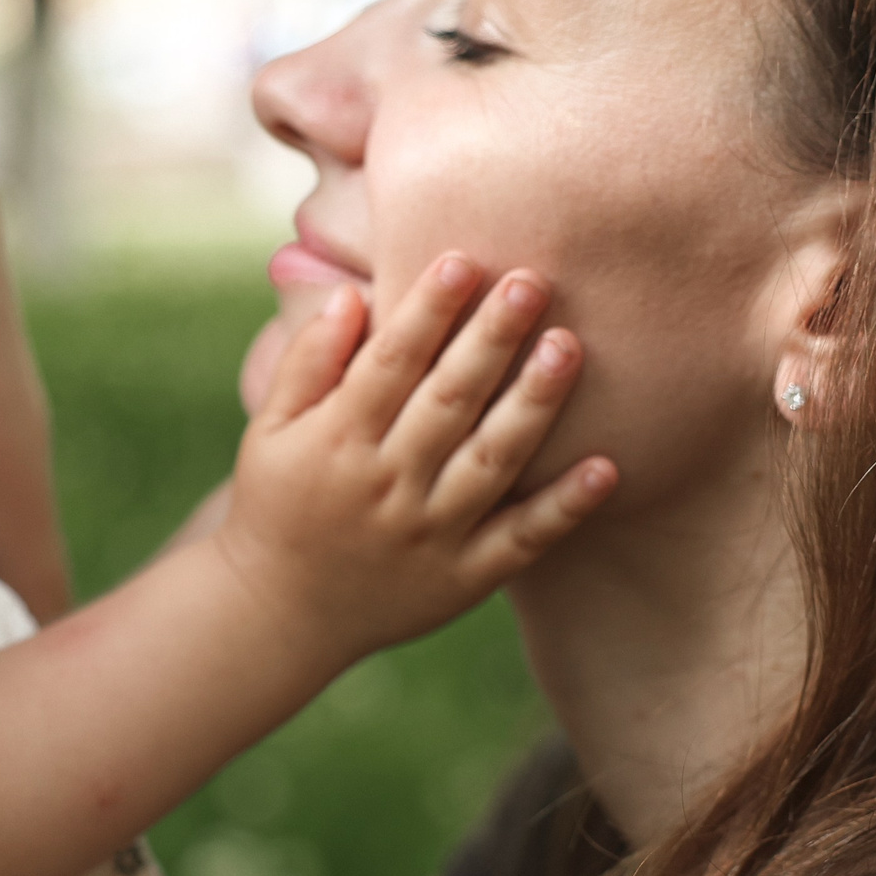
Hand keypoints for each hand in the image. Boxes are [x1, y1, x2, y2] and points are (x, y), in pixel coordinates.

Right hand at [209, 257, 615, 667]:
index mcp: (339, 441)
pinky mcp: (464, 578)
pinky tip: (605, 466)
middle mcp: (388, 484)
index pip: (389, 364)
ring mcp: (430, 534)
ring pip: (491, 460)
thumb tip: (350, 295)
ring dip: (533, 403)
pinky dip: (564, 507)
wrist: (278, 614)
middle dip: (491, 339)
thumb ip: (308, 363)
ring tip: (569, 346)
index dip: (425, 312)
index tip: (462, 261)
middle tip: (533, 281)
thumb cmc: (276, 504)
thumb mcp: (270, 432)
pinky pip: (522, 540)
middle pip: (449, 401)